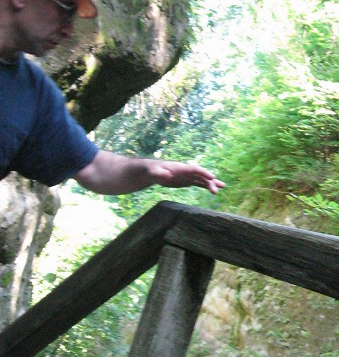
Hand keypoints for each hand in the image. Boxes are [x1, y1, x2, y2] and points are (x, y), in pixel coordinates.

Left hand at [75, 151, 224, 194]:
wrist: (98, 171)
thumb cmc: (116, 172)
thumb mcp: (135, 173)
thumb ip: (152, 172)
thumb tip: (168, 174)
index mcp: (165, 167)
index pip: (190, 170)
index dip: (204, 175)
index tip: (216, 183)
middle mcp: (165, 170)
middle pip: (191, 174)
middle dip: (207, 180)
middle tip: (222, 188)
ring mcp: (159, 175)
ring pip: (185, 178)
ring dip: (200, 183)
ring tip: (214, 189)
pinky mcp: (152, 180)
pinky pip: (174, 182)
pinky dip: (187, 185)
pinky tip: (189, 186)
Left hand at [147, 160, 225, 194]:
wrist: (153, 172)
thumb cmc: (153, 171)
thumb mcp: (154, 172)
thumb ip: (160, 174)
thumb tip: (166, 174)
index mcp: (180, 168)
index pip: (194, 169)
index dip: (203, 172)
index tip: (211, 177)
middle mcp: (187, 171)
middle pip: (201, 175)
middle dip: (209, 181)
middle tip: (217, 189)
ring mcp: (188, 176)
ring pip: (202, 179)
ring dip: (211, 184)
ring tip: (222, 188)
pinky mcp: (188, 181)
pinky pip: (199, 183)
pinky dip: (206, 186)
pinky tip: (214, 190)